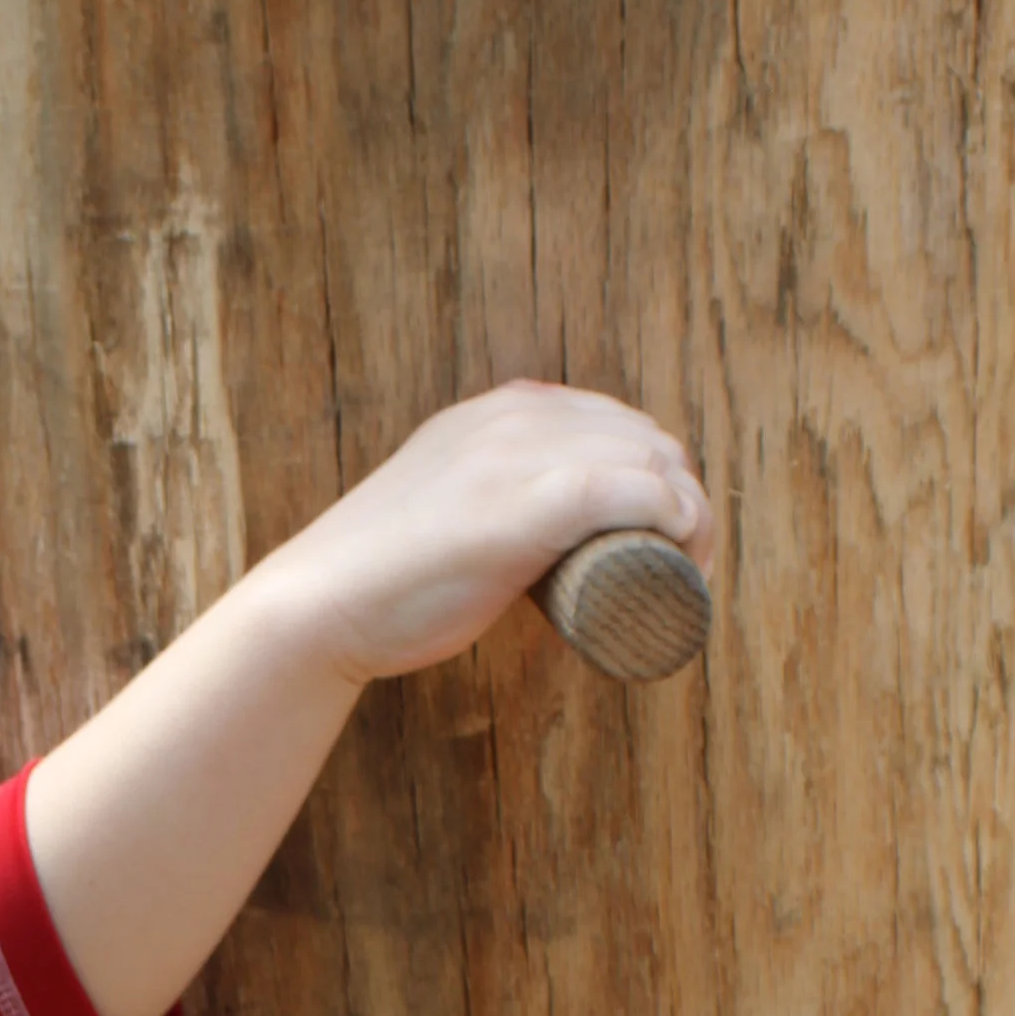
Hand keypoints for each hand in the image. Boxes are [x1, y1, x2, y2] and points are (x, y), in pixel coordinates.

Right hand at [285, 382, 712, 688]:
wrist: (321, 606)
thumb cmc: (377, 580)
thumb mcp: (437, 504)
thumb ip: (470, 497)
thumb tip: (499, 538)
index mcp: (499, 408)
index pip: (613, 419)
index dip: (655, 471)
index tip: (661, 534)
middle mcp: (517, 416)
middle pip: (644, 437)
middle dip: (683, 494)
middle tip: (684, 565)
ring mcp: (521, 455)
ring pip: (651, 462)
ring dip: (693, 515)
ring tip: (690, 573)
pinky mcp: (527, 504)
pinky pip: (633, 491)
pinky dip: (675, 517)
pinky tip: (681, 549)